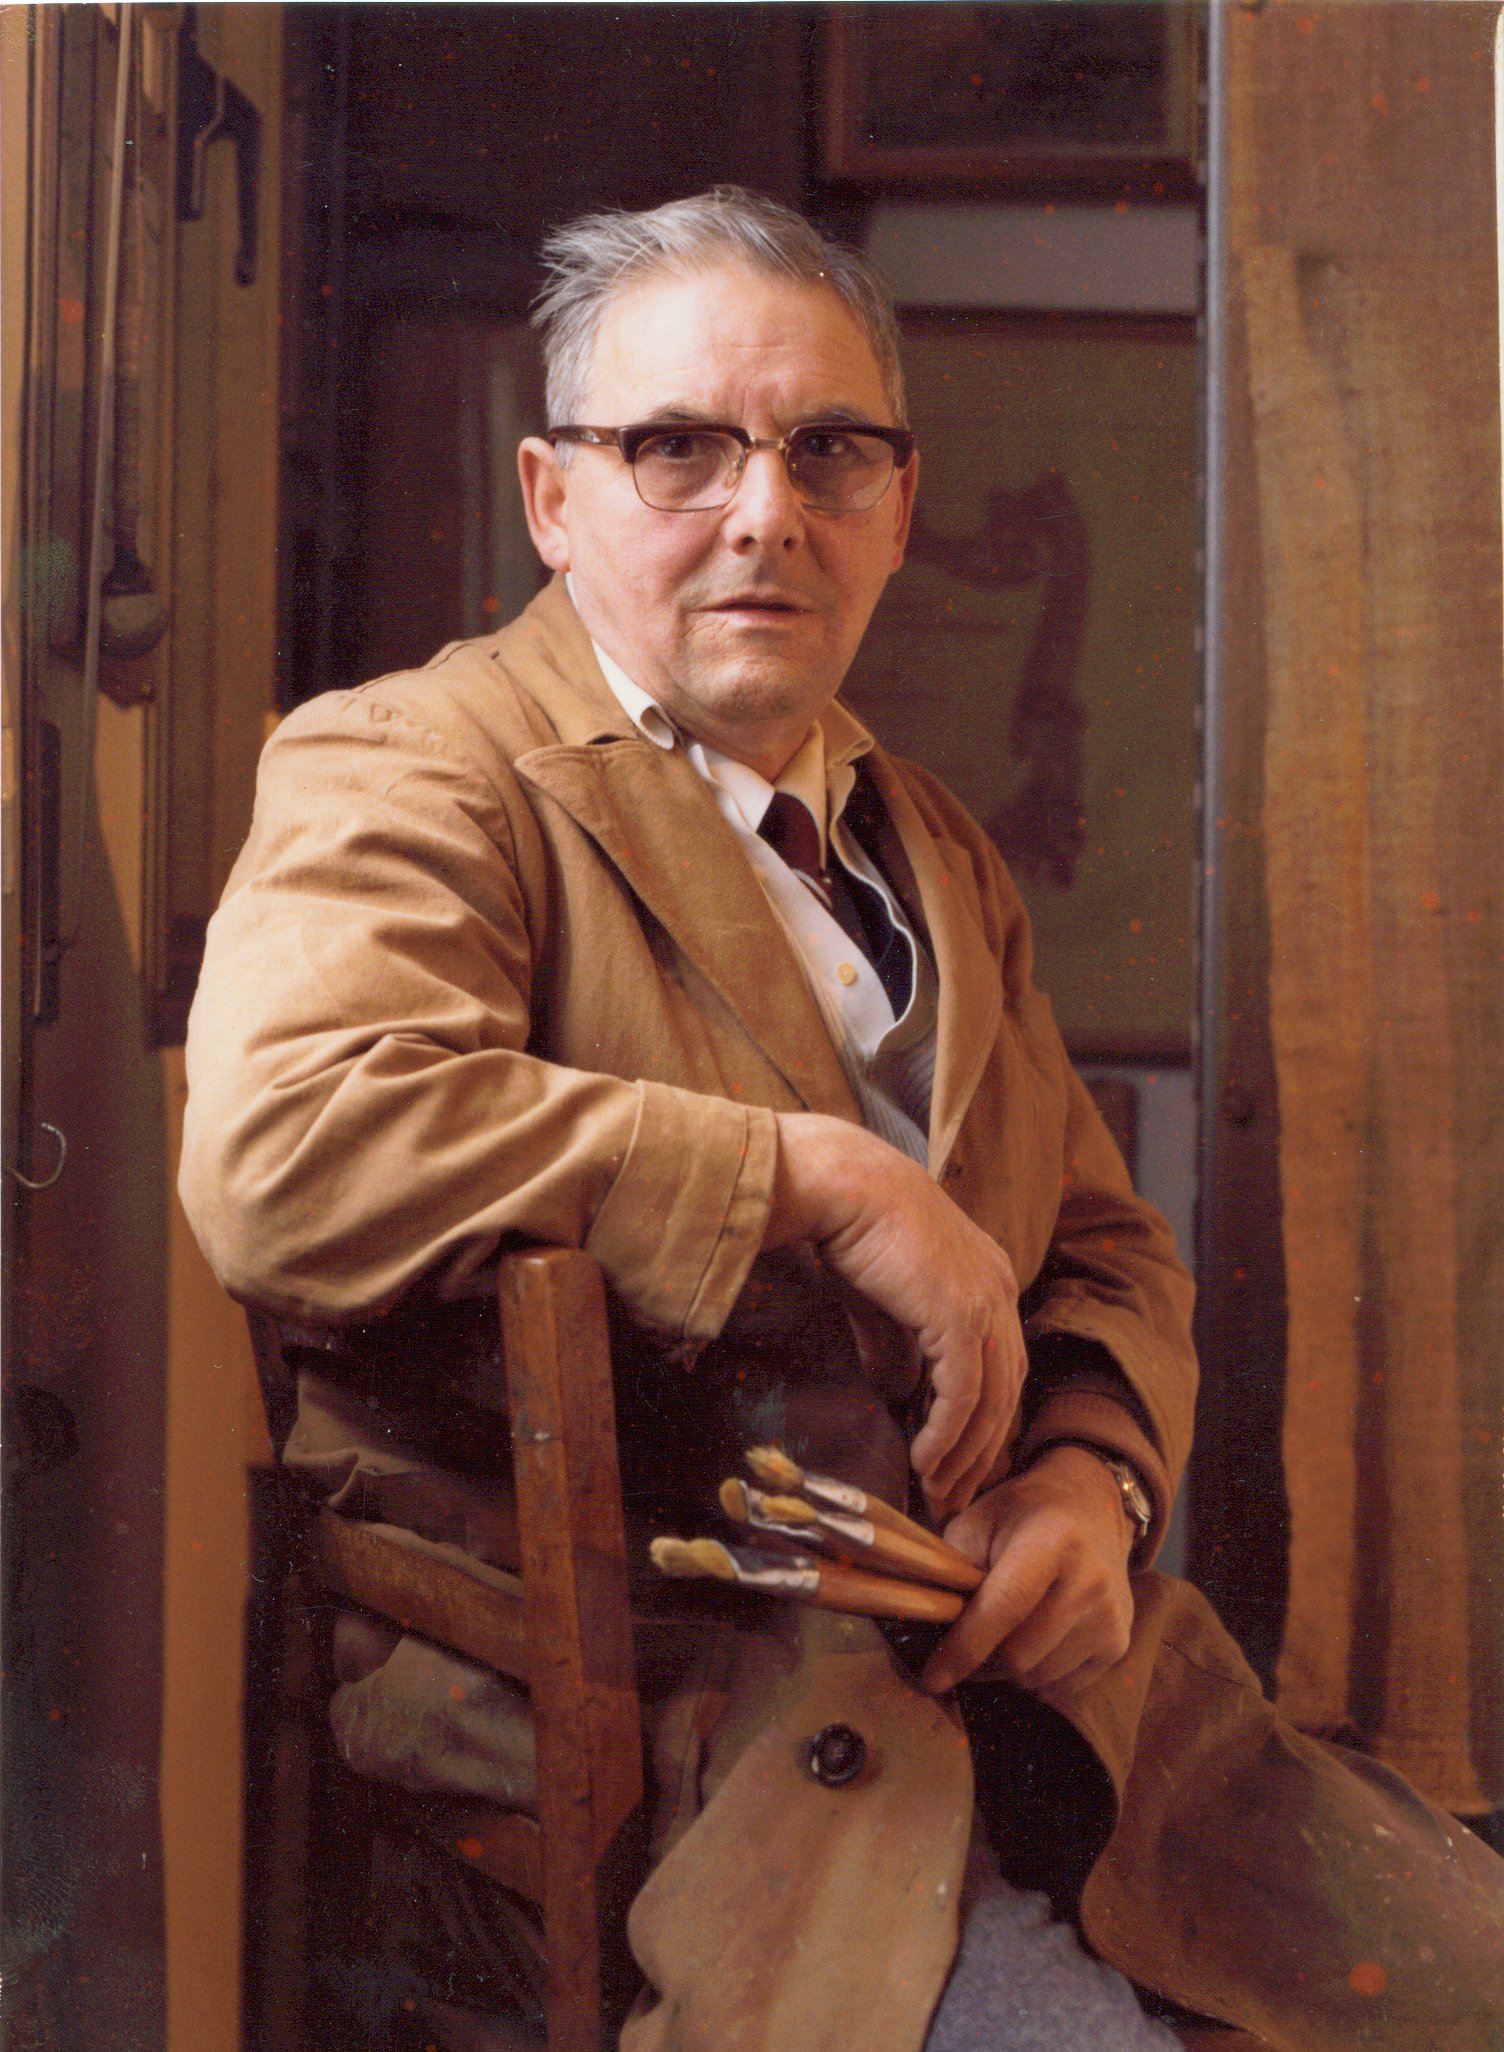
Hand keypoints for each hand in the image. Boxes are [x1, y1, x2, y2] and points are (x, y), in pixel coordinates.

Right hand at [769, 1112, 1026, 1517]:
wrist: (841, 1184)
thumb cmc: (852, 1226)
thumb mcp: (882, 1295)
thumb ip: (896, 1342)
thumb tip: (894, 1389)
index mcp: (989, 1277)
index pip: (1002, 1364)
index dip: (984, 1419)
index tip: (958, 1463)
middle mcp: (999, 1288)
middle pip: (1007, 1391)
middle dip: (981, 1452)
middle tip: (954, 1497)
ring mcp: (985, 1301)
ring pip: (993, 1401)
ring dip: (966, 1454)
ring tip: (939, 1493)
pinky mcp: (960, 1314)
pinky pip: (964, 1395)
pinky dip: (948, 1435)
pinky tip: (926, 1462)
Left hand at [919, 1444, 1135, 1696]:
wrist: (1091, 1506)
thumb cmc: (1022, 1514)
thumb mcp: (979, 1522)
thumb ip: (954, 1571)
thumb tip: (928, 1629)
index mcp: (1052, 1541)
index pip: (1003, 1607)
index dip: (964, 1647)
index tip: (931, 1678)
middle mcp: (1090, 1580)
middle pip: (1020, 1655)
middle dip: (981, 1663)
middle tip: (964, 1650)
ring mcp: (1111, 1616)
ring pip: (1040, 1678)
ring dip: (1008, 1672)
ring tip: (1000, 1639)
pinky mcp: (1120, 1643)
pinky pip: (1064, 1688)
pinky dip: (1037, 1679)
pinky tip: (1032, 1644)